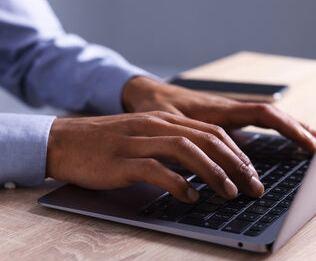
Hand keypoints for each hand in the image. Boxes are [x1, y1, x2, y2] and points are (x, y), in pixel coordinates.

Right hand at [47, 111, 263, 202]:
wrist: (62, 140)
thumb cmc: (102, 143)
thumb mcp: (140, 135)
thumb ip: (168, 144)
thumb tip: (201, 166)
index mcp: (161, 119)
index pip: (210, 131)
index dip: (236, 152)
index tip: (251, 173)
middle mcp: (153, 126)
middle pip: (205, 139)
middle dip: (235, 164)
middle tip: (253, 187)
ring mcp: (136, 142)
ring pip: (186, 150)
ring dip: (213, 172)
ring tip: (230, 192)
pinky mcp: (120, 161)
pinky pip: (155, 169)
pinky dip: (178, 183)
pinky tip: (190, 197)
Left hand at [122, 76, 315, 152]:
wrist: (145, 92)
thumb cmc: (154, 107)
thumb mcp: (167, 124)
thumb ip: (186, 139)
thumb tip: (208, 162)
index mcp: (219, 109)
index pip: (263, 114)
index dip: (287, 128)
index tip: (307, 143)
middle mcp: (228, 108)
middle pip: (273, 115)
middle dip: (298, 130)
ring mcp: (227, 111)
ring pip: (266, 117)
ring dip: (291, 128)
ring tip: (315, 143)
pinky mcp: (223, 115)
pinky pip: (255, 120)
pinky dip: (275, 128)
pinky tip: (284, 136)